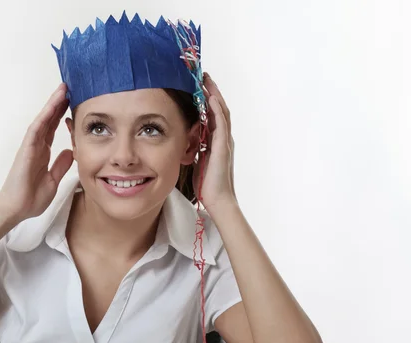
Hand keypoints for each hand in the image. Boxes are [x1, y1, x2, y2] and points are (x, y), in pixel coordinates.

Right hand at [0, 83, 73, 222]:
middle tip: (68, 87)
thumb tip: (70, 152)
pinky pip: (35, 130)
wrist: (16, 210)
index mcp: (42, 153)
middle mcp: (35, 147)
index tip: (71, 102)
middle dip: (57, 104)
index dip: (61, 115)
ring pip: (42, 121)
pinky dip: (43, 118)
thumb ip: (60, 166)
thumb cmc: (30, 198)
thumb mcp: (53, 180)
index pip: (52, 130)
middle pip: (47, 120)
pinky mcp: (26, 151)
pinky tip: (51, 107)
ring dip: (51, 105)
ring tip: (62, 90)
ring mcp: (30, 147)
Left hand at [193, 73, 236, 211]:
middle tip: (203, 75)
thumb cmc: (207, 183)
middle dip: (211, 90)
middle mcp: (223, 138)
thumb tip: (186, 139)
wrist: (217, 199)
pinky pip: (221, 124)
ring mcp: (225, 142)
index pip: (212, 114)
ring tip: (207, 80)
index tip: (199, 84)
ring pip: (221, 112)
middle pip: (218, 108)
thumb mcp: (197, 160)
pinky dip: (217, 110)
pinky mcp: (223, 148)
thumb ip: (195, 148)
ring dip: (214, 95)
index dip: (207, 98)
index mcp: (216, 141)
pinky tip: (211, 99)